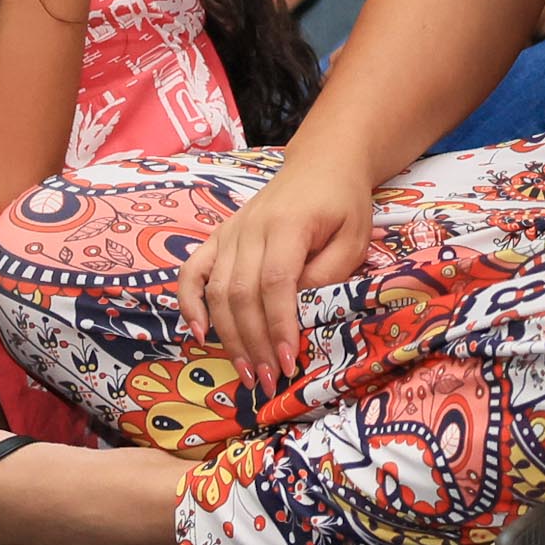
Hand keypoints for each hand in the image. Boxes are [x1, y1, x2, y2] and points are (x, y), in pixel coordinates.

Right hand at [177, 154, 373, 397]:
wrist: (322, 163)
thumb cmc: (342, 203)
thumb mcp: (354, 238)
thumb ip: (329, 275)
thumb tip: (300, 313)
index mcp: (287, 225)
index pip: (275, 283)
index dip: (278, 325)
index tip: (287, 361)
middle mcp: (250, 228)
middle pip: (241, 294)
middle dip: (253, 343)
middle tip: (268, 380)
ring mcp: (230, 232)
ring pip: (217, 291)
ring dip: (228, 336)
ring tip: (246, 371)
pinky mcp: (219, 237)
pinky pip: (192, 271)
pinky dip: (190, 303)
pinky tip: (198, 332)